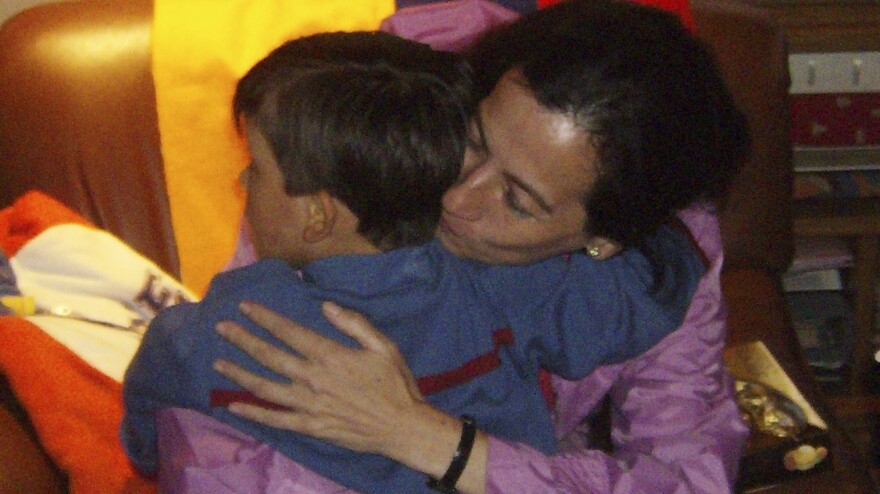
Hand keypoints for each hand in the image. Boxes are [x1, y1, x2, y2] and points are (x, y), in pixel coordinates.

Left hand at [213, 300, 424, 455]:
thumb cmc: (395, 384)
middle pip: (269, 356)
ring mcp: (308, 405)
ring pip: (265, 387)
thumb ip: (354, 324)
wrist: (402, 427)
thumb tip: (326, 306)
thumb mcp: (383, 346)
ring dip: (239, 374)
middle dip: (243, 340)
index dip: (264, 318)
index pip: (289, 332)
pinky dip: (253, 413)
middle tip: (221, 328)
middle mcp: (313, 378)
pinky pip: (275, 420)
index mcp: (330, 355)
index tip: (245, 307)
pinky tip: (234, 406)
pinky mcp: (310, 426)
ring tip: (218, 363)